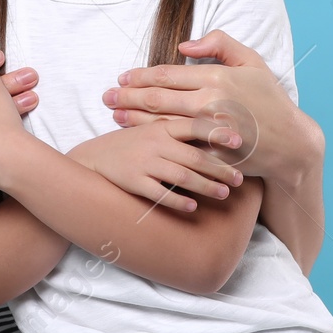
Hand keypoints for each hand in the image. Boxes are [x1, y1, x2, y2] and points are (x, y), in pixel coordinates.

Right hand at [66, 120, 244, 212]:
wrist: (93, 158)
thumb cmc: (131, 144)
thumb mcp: (152, 129)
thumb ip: (179, 130)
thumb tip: (219, 131)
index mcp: (162, 127)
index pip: (195, 126)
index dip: (218, 132)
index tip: (239, 141)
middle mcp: (155, 143)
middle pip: (194, 155)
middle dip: (219, 168)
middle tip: (239, 178)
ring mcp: (144, 163)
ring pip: (182, 175)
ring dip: (205, 186)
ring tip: (223, 194)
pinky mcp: (134, 182)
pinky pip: (159, 193)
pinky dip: (177, 200)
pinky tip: (193, 206)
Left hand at [103, 29, 324, 181]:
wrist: (290, 142)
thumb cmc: (269, 99)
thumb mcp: (251, 61)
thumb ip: (219, 43)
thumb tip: (183, 45)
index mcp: (216, 77)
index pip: (167, 74)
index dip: (140, 76)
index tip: (122, 78)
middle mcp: (210, 101)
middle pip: (158, 98)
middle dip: (127, 97)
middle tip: (106, 97)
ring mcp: (209, 130)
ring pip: (161, 122)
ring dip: (133, 119)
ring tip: (113, 116)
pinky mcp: (210, 153)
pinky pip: (176, 146)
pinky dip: (154, 141)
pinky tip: (138, 139)